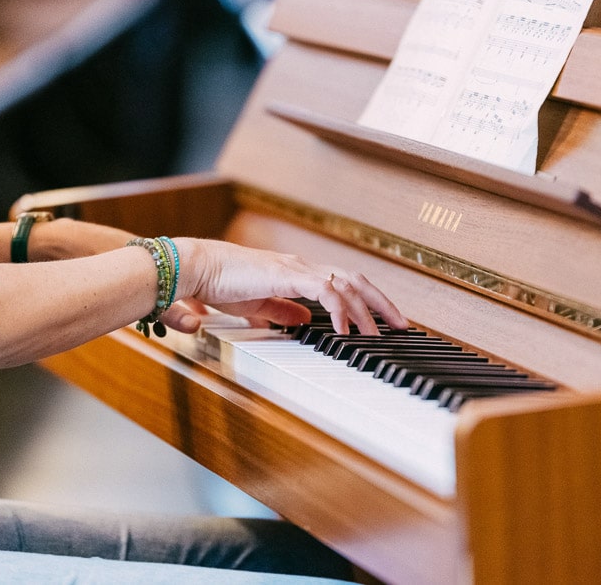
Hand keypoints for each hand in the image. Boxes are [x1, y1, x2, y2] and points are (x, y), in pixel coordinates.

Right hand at [159, 238, 407, 334]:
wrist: (198, 269)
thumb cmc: (220, 285)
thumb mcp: (259, 305)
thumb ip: (284, 312)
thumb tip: (304, 323)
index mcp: (298, 273)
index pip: (344, 283)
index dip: (367, 301)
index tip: (384, 321)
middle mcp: (303, 266)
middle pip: (356, 280)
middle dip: (381, 303)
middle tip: (402, 325)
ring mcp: (297, 268)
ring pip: (346, 284)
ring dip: (366, 310)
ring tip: (379, 334)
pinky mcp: (287, 274)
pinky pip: (324, 291)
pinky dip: (340, 310)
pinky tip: (346, 331)